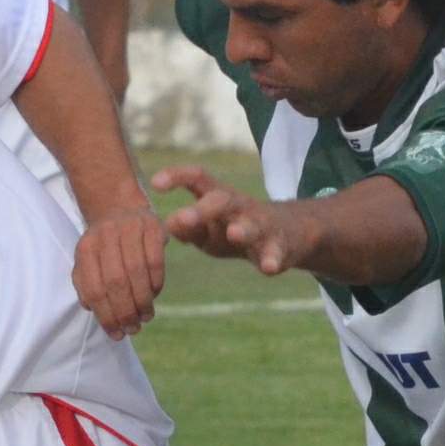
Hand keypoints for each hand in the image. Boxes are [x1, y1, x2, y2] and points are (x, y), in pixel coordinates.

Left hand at [73, 208, 168, 336]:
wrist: (119, 207)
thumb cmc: (103, 246)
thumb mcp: (87, 261)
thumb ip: (85, 284)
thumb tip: (91, 308)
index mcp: (86, 248)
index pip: (94, 288)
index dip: (105, 316)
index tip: (116, 333)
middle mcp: (105, 236)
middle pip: (116, 282)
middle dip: (126, 312)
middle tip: (133, 328)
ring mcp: (129, 228)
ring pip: (137, 272)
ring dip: (143, 301)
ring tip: (145, 317)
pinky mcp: (152, 226)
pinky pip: (156, 261)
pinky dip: (156, 283)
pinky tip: (154, 295)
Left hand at [153, 164, 310, 276]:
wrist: (289, 234)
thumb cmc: (234, 229)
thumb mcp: (207, 229)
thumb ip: (188, 227)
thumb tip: (169, 225)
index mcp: (219, 197)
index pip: (197, 178)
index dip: (177, 176)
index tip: (155, 184)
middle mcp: (240, 206)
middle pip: (222, 200)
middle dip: (203, 209)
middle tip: (182, 218)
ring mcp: (262, 226)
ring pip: (252, 225)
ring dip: (243, 229)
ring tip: (234, 233)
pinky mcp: (280, 247)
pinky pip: (276, 253)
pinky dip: (272, 260)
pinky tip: (268, 268)